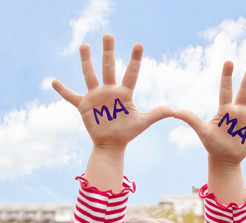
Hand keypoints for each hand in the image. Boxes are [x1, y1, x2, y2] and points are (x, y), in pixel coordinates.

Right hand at [52, 34, 172, 190]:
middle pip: (109, 67)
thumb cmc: (127, 133)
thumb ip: (156, 114)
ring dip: (86, 61)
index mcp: (124, 92)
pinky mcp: (84, 105)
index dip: (135, 59)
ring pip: (90, 75)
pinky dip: (62, 90)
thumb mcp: (142, 123)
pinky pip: (70, 96)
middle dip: (108, 51)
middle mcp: (110, 90)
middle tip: (108, 35)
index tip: (139, 44)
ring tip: (84, 45)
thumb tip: (173, 110)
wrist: (112, 144)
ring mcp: (96, 96)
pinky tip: (53, 81)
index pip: (131, 72)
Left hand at [175, 60, 245, 165]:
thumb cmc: (212, 144)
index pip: (225, 89)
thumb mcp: (202, 131)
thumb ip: (191, 120)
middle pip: (244, 90)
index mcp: (224, 110)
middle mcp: (237, 111)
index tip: (229, 61)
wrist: (223, 158)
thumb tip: (175, 112)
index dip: (227, 76)